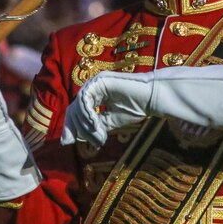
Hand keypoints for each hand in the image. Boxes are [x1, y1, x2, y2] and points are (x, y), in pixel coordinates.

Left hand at [63, 66, 222, 146]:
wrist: (154, 98)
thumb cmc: (136, 107)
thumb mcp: (112, 120)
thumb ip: (96, 126)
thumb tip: (79, 138)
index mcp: (95, 94)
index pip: (77, 110)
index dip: (72, 125)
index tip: (68, 141)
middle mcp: (93, 86)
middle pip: (75, 107)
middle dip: (74, 126)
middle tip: (75, 141)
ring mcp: (96, 82)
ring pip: (80, 105)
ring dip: (85, 123)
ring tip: (96, 137)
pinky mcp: (102, 81)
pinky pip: (88, 99)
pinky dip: (89, 114)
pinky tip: (96, 126)